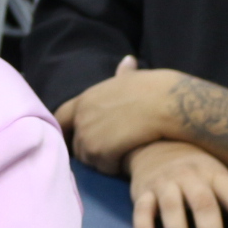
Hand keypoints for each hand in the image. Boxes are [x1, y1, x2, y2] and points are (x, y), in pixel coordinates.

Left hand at [55, 64, 181, 173]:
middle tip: (112, 152)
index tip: (73, 140)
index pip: (60, 118)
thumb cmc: (155, 88)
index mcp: (85, 98)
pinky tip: (129, 161)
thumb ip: (123, 75)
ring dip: (104, 161)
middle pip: (76, 144)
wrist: (167, 102)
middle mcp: (82, 116)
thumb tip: (128, 60)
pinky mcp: (100, 151)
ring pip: (89, 159)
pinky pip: (103, 167)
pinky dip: (115, 167)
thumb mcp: (132, 78)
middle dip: (91, 151)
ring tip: (123, 156)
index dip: (66, 131)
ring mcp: (88, 134)